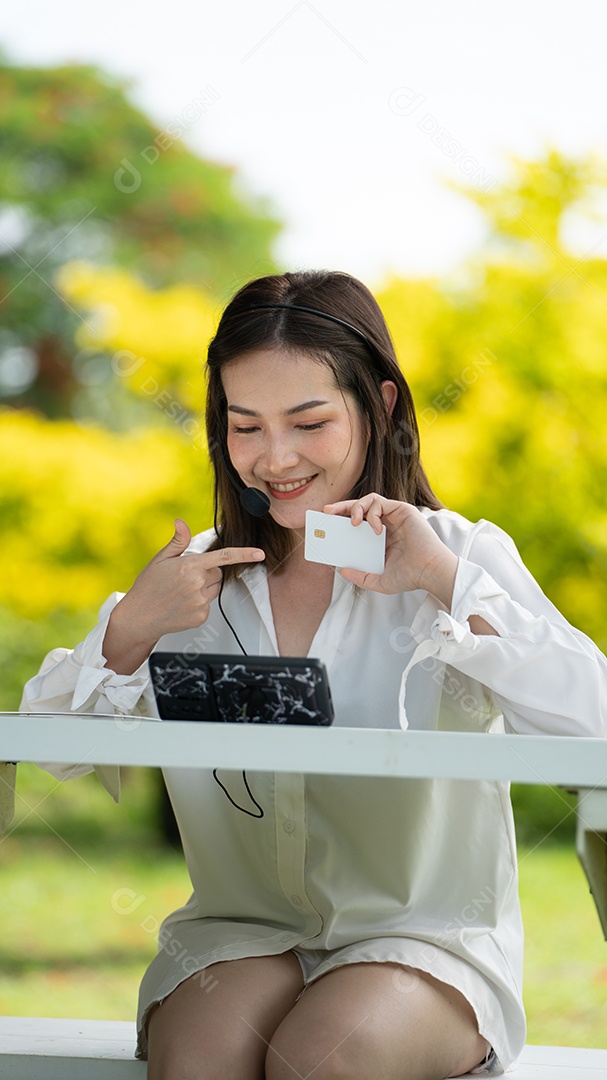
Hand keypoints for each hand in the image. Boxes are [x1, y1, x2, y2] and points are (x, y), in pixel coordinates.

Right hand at [103, 519, 264, 673]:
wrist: (139, 617)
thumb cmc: (148, 587)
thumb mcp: (160, 559)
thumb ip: (177, 541)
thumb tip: (181, 522)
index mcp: (189, 567)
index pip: (223, 557)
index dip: (244, 554)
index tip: (259, 553)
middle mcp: (197, 584)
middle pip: (217, 573)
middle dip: (206, 572)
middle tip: (184, 578)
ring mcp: (200, 602)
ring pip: (214, 589)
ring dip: (204, 587)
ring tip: (181, 591)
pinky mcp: (201, 617)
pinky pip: (209, 604)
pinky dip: (199, 602)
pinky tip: (182, 603)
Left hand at [323, 494, 458, 605]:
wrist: (429, 572)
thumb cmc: (410, 576)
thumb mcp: (378, 581)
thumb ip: (360, 576)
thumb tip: (341, 569)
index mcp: (380, 538)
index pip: (357, 523)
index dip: (341, 520)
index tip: (326, 523)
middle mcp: (386, 524)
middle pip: (360, 508)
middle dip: (341, 507)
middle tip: (326, 510)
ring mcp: (394, 516)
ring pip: (369, 500)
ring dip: (356, 507)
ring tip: (352, 522)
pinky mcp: (402, 510)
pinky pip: (380, 502)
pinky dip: (373, 513)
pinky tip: (375, 529)